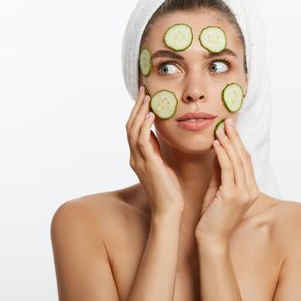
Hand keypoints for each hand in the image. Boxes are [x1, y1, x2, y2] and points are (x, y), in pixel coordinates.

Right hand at [126, 85, 184, 214]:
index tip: (145, 97)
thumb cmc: (170, 190)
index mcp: (139, 157)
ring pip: (133, 130)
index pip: (135, 129)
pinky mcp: (147, 164)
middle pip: (130, 126)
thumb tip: (159, 135)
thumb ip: (158, 150)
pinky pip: (142, 141)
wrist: (169, 210)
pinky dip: (145, 126)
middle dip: (136, 107)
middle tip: (143, 90)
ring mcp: (139, 161)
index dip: (138, 112)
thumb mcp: (163, 165)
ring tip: (147, 97)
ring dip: (140, 112)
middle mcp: (135, 157)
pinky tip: (151, 115)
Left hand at [195, 118, 259, 243]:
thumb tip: (218, 149)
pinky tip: (216, 143)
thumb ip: (220, 171)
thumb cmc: (212, 217)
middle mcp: (250, 189)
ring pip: (237, 160)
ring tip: (221, 128)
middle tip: (227, 121)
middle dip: (235, 137)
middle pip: (244, 157)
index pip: (245, 160)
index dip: (238, 142)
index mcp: (250, 188)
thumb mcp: (217, 189)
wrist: (211, 240)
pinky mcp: (233, 196)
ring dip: (228, 142)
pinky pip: (228, 169)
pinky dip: (222, 154)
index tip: (229, 128)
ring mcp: (244, 193)